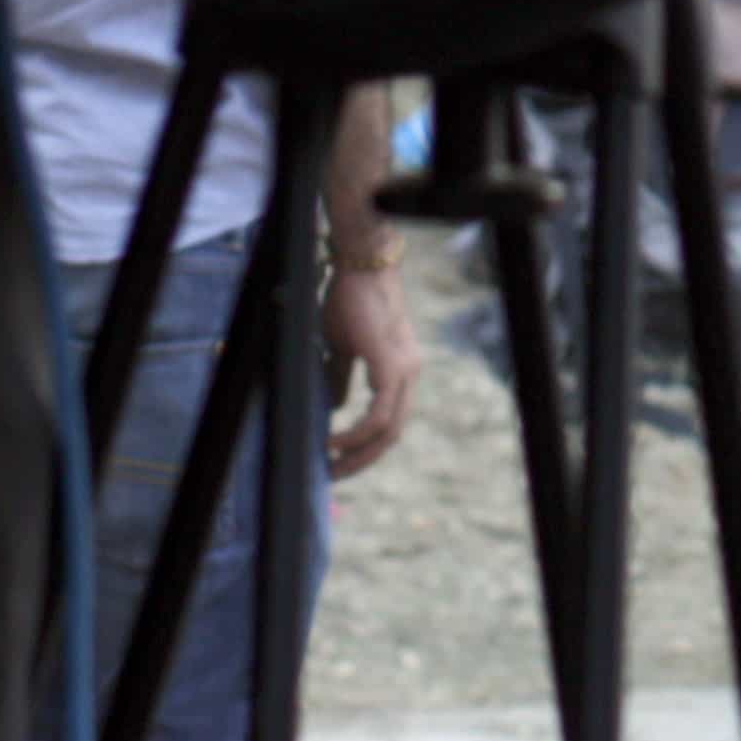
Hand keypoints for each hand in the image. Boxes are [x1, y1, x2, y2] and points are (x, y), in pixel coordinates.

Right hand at [322, 253, 423, 477]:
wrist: (359, 265)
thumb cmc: (349, 300)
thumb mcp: (343, 347)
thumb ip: (343, 377)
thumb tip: (338, 407)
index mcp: (402, 369)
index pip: (392, 420)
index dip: (367, 445)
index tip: (340, 460)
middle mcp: (410, 372)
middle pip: (393, 434)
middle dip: (363, 459)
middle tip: (333, 475)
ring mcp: (405, 369)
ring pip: (389, 430)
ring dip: (358, 453)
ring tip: (329, 462)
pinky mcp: (392, 365)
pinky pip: (379, 414)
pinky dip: (356, 433)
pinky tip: (333, 440)